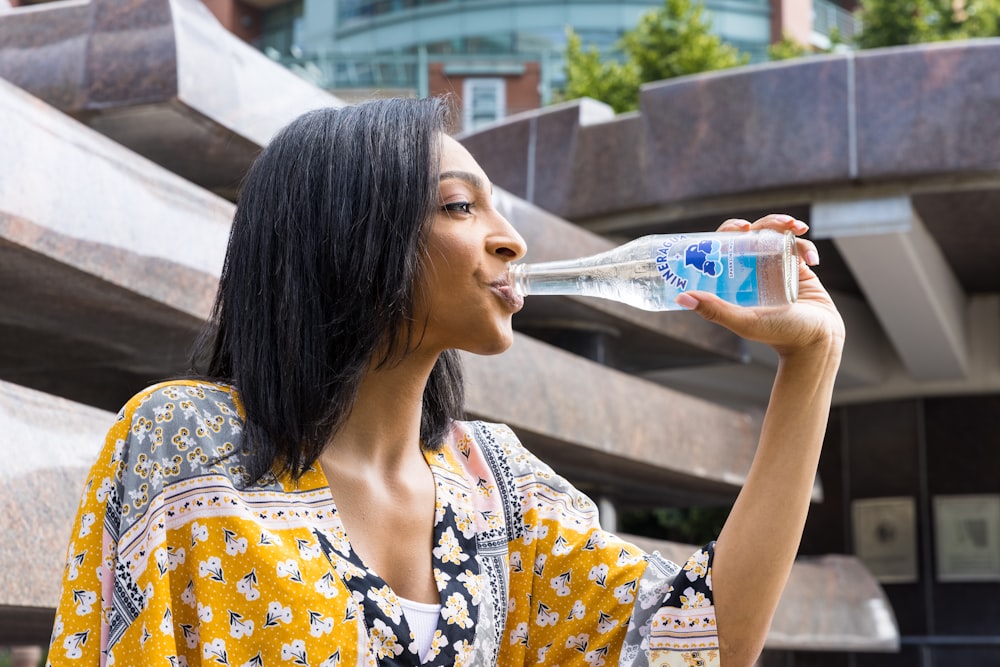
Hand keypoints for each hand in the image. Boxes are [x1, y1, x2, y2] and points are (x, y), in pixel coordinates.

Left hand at [675, 214, 845, 358]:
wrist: (817, 342)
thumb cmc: (779, 334)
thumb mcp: (744, 321)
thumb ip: (715, 311)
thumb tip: (681, 297)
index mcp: (736, 278)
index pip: (727, 246)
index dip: (730, 231)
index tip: (740, 228)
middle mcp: (754, 269)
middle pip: (753, 233)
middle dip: (764, 222)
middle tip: (775, 224)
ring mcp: (776, 266)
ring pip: (777, 234)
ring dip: (786, 225)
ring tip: (796, 228)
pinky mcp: (798, 267)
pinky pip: (800, 246)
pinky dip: (806, 247)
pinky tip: (812, 261)